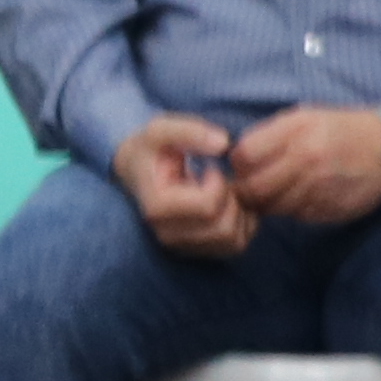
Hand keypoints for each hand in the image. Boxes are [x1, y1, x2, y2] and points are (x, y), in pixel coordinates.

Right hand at [113, 111, 253, 259]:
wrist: (138, 171)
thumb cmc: (150, 150)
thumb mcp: (161, 129)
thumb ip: (189, 131)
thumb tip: (223, 143)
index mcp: (158, 207)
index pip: (208, 207)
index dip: (219, 183)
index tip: (210, 168)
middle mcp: (168, 234)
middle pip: (223, 228)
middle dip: (232, 198)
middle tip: (221, 179)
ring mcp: (183, 246)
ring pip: (233, 241)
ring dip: (239, 212)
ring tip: (224, 190)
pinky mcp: (197, 251)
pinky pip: (236, 245)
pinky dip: (242, 224)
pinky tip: (229, 202)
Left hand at [225, 104, 380, 228]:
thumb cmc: (341, 129)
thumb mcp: (305, 116)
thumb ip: (271, 134)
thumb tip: (238, 156)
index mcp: (297, 131)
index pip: (244, 156)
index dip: (237, 163)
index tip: (243, 164)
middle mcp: (306, 160)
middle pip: (254, 188)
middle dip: (245, 190)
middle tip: (250, 187)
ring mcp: (318, 188)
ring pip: (272, 207)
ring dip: (266, 203)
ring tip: (275, 192)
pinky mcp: (328, 209)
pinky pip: (295, 216)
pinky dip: (290, 210)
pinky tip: (300, 196)